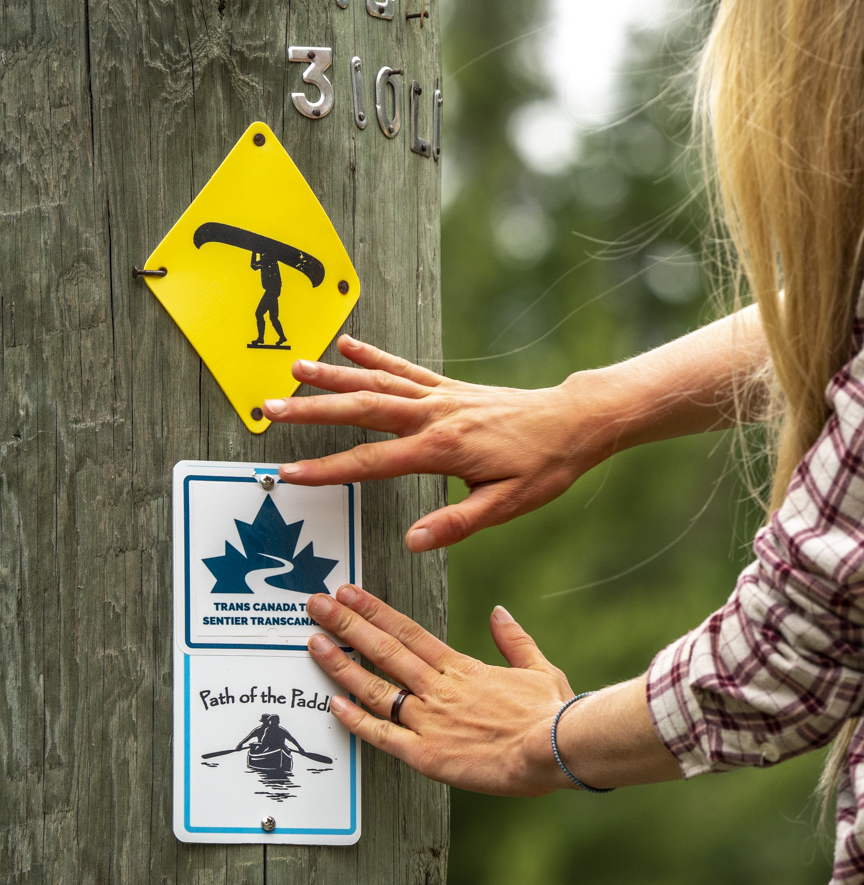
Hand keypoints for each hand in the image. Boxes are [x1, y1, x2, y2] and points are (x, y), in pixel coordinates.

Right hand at [267, 335, 605, 550]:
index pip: (374, 462)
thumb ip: (457, 523)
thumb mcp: (508, 505)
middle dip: (313, 411)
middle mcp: (437, 415)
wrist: (574, 422)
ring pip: (378, 380)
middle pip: (363, 408)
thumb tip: (411, 541)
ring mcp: (442, 396)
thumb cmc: (545, 465)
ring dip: (333, 376)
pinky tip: (345, 343)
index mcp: (444, 449)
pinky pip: (405, 368)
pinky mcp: (451, 388)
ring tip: (292, 369)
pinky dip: (373, 354)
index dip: (328, 470)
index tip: (290, 475)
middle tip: (268, 408)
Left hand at [305, 584, 572, 796]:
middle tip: (317, 604)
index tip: (350, 594)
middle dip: (346, 624)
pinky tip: (333, 704)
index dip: (374, 611)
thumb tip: (499, 613)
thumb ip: (514, 640)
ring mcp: (430, 721)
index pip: (408, 632)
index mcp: (463, 668)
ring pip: (377, 687)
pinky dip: (356, 720)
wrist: (556, 749)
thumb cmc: (552, 713)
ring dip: (342, 664)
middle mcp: (440, 689)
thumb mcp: (539, 668)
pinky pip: (383, 736)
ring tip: (314, 642)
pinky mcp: (427, 755)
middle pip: (384, 650)